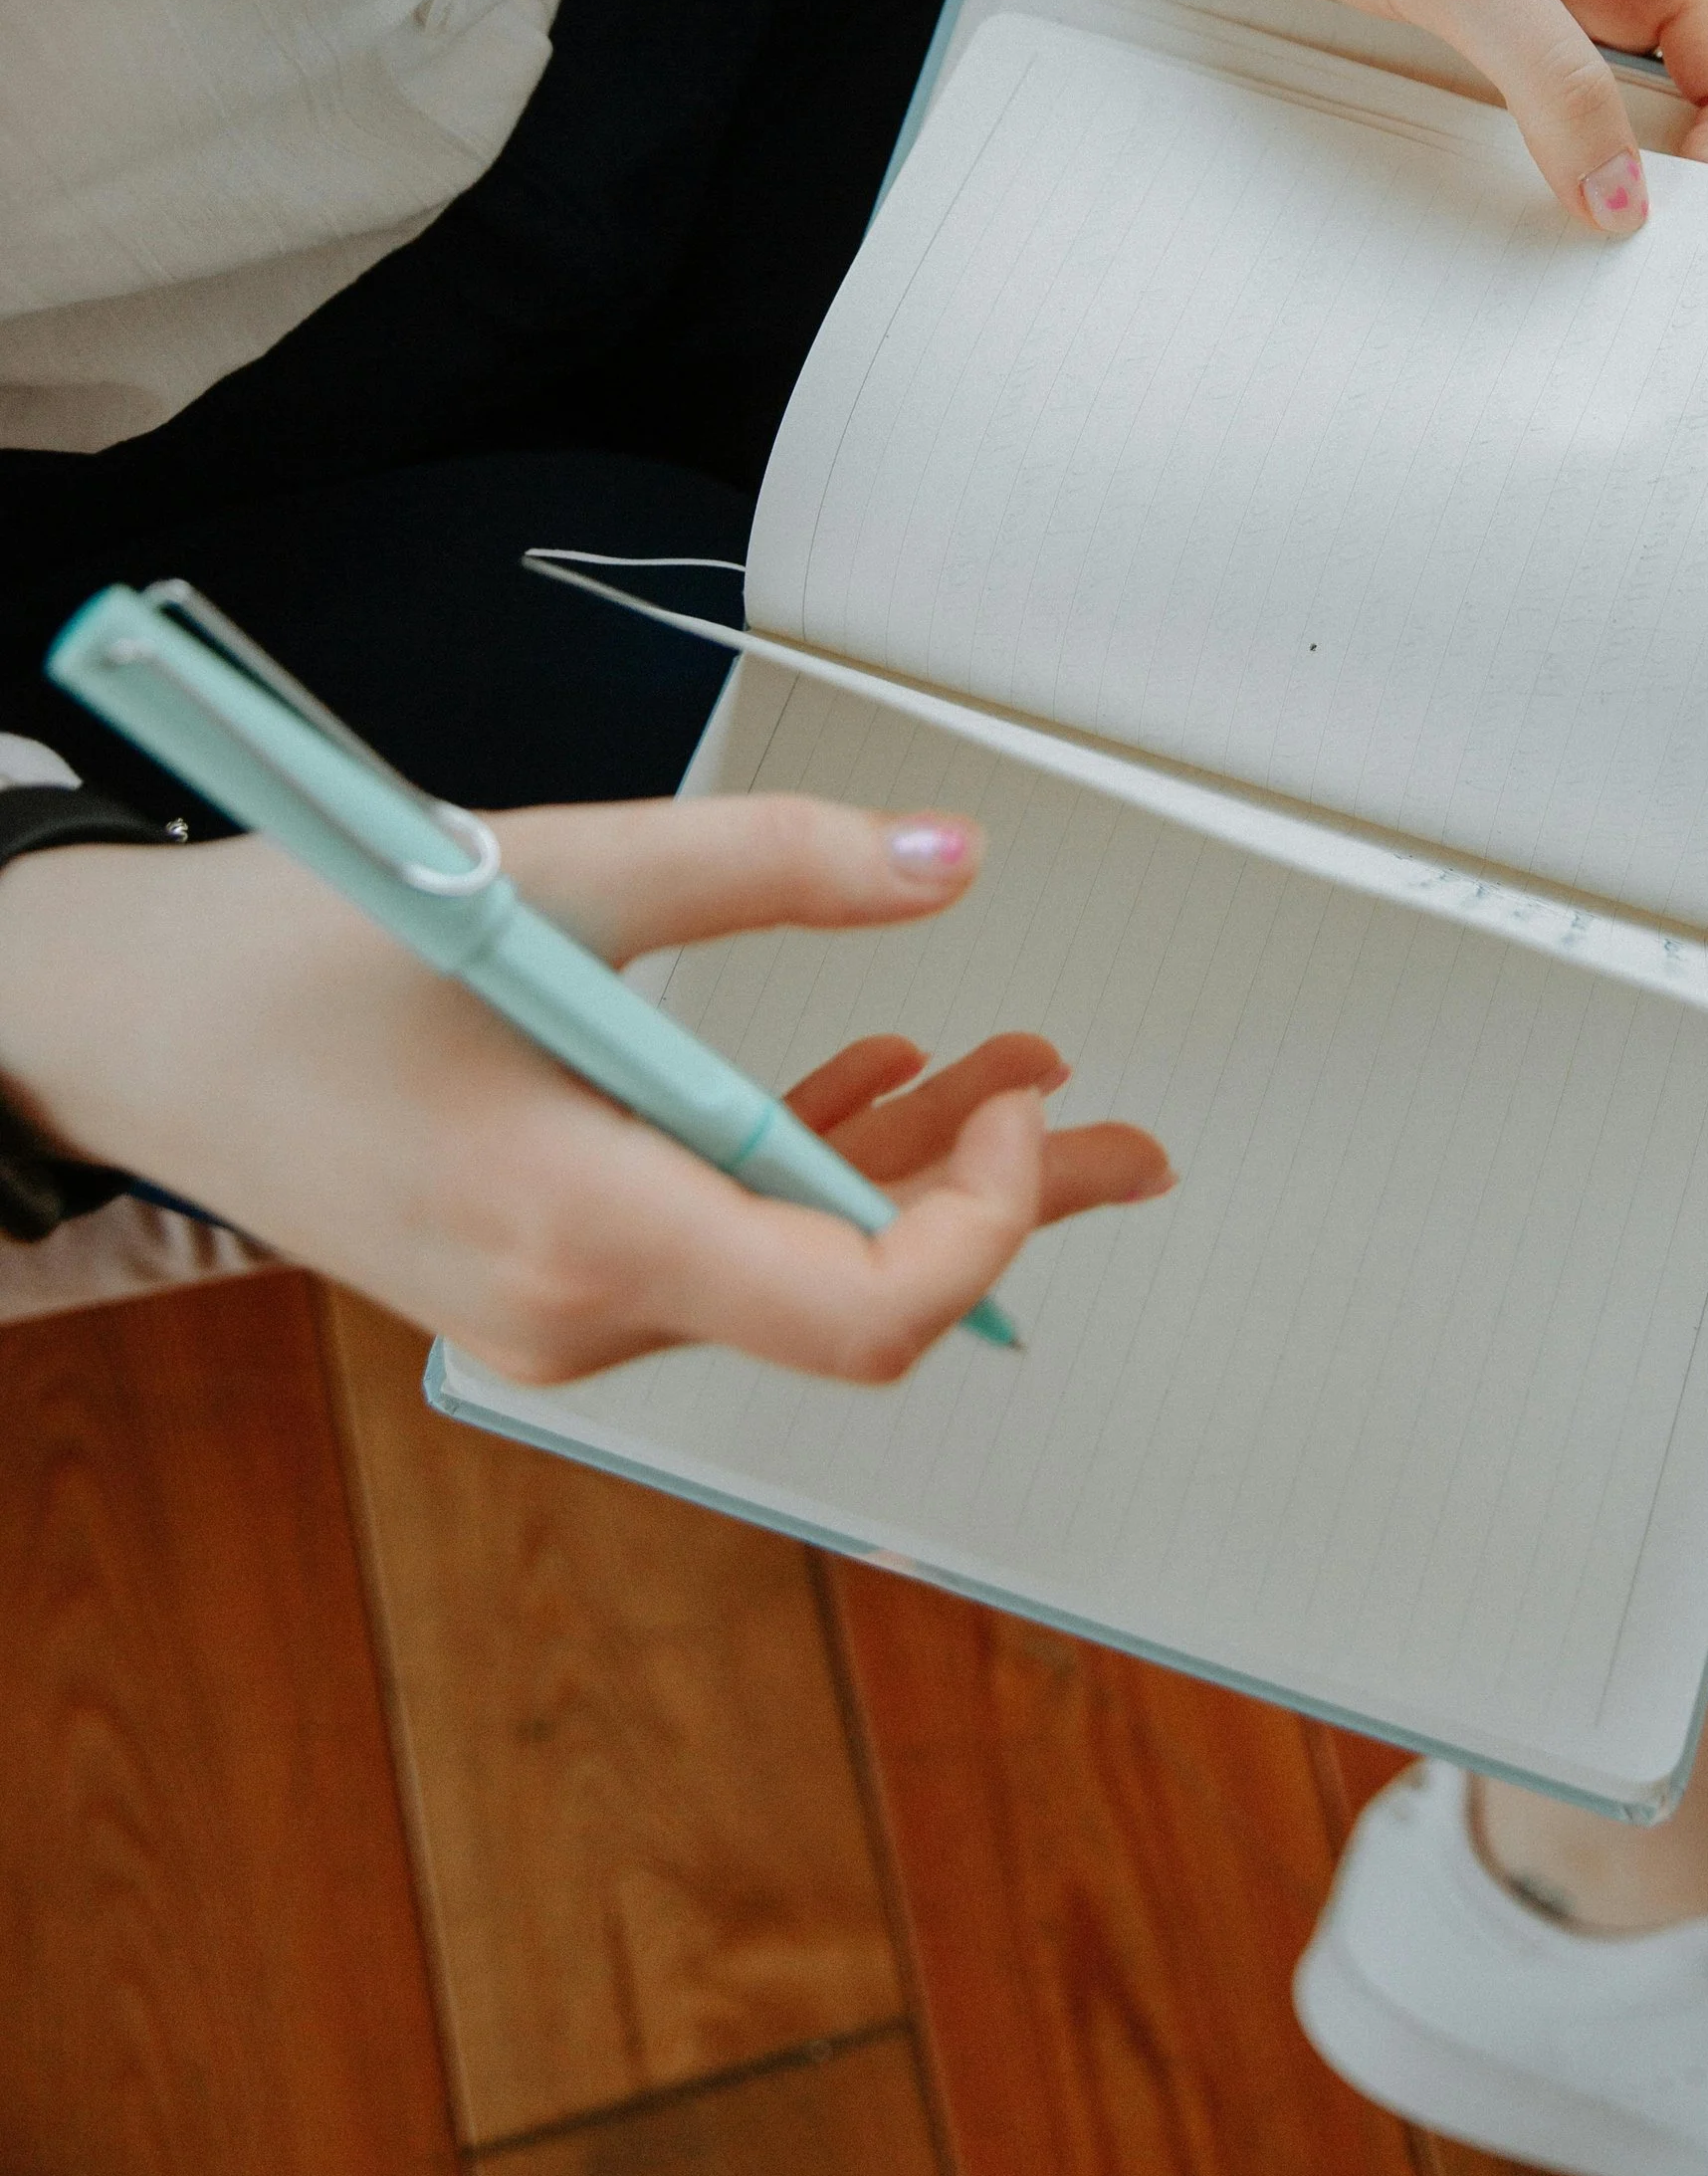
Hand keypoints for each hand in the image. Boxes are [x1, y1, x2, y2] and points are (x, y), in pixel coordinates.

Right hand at [0, 797, 1170, 1381]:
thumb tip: (947, 860)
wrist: (127, 1030)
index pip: (854, 1316)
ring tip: (1029, 1079)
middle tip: (1112, 1123)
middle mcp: (573, 1307)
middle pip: (847, 1296)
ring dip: (913, 1174)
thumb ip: (762, 864)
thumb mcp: (547, 875)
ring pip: (789, 1266)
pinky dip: (808, 1169)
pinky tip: (878, 1079)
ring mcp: (553, 1306)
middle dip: (992, 1200)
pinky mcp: (538, 1270)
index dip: (983, 1227)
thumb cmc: (290, 959)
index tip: (1027, 1108)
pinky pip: (717, 1244)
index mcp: (577, 1225)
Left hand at [964, 0, 1707, 224]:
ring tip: (1560, 268)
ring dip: (1600, 186)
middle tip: (1623, 287)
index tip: (1667, 241)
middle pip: (1697, 100)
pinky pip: (1525, 112)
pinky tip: (1487, 216)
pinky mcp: (1451, 18)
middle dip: (1682, 191)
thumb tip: (1626, 208)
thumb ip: (1553, 80)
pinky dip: (1526, 168)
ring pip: (1609, 113)